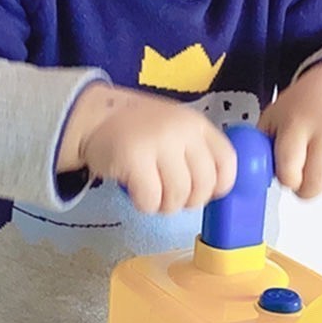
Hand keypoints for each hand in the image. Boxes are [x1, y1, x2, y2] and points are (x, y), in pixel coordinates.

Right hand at [58, 84, 235, 213]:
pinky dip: (145, 205)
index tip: (206, 193)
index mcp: (197, 124)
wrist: (94, 116)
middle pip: (204, 185)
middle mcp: (182, 130)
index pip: (227, 161)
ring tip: (153, 194)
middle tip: (173, 197)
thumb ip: (197, 153)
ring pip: (179, 196)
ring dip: (166, 205)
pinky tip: (137, 193)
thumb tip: (215, 191)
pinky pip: (151, 200)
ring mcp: (158, 143)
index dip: (221, 185)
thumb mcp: (176, 130)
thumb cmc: (139, 130)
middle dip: (190, 201)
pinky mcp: (133, 158)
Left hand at [258, 61, 321, 197]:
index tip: (288, 174)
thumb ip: (261, 148)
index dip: (288, 180)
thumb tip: (253, 178)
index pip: (290, 173)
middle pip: (316, 185)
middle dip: (307, 188)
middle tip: (305, 177)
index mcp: (298, 123)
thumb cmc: (304, 106)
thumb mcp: (275, 118)